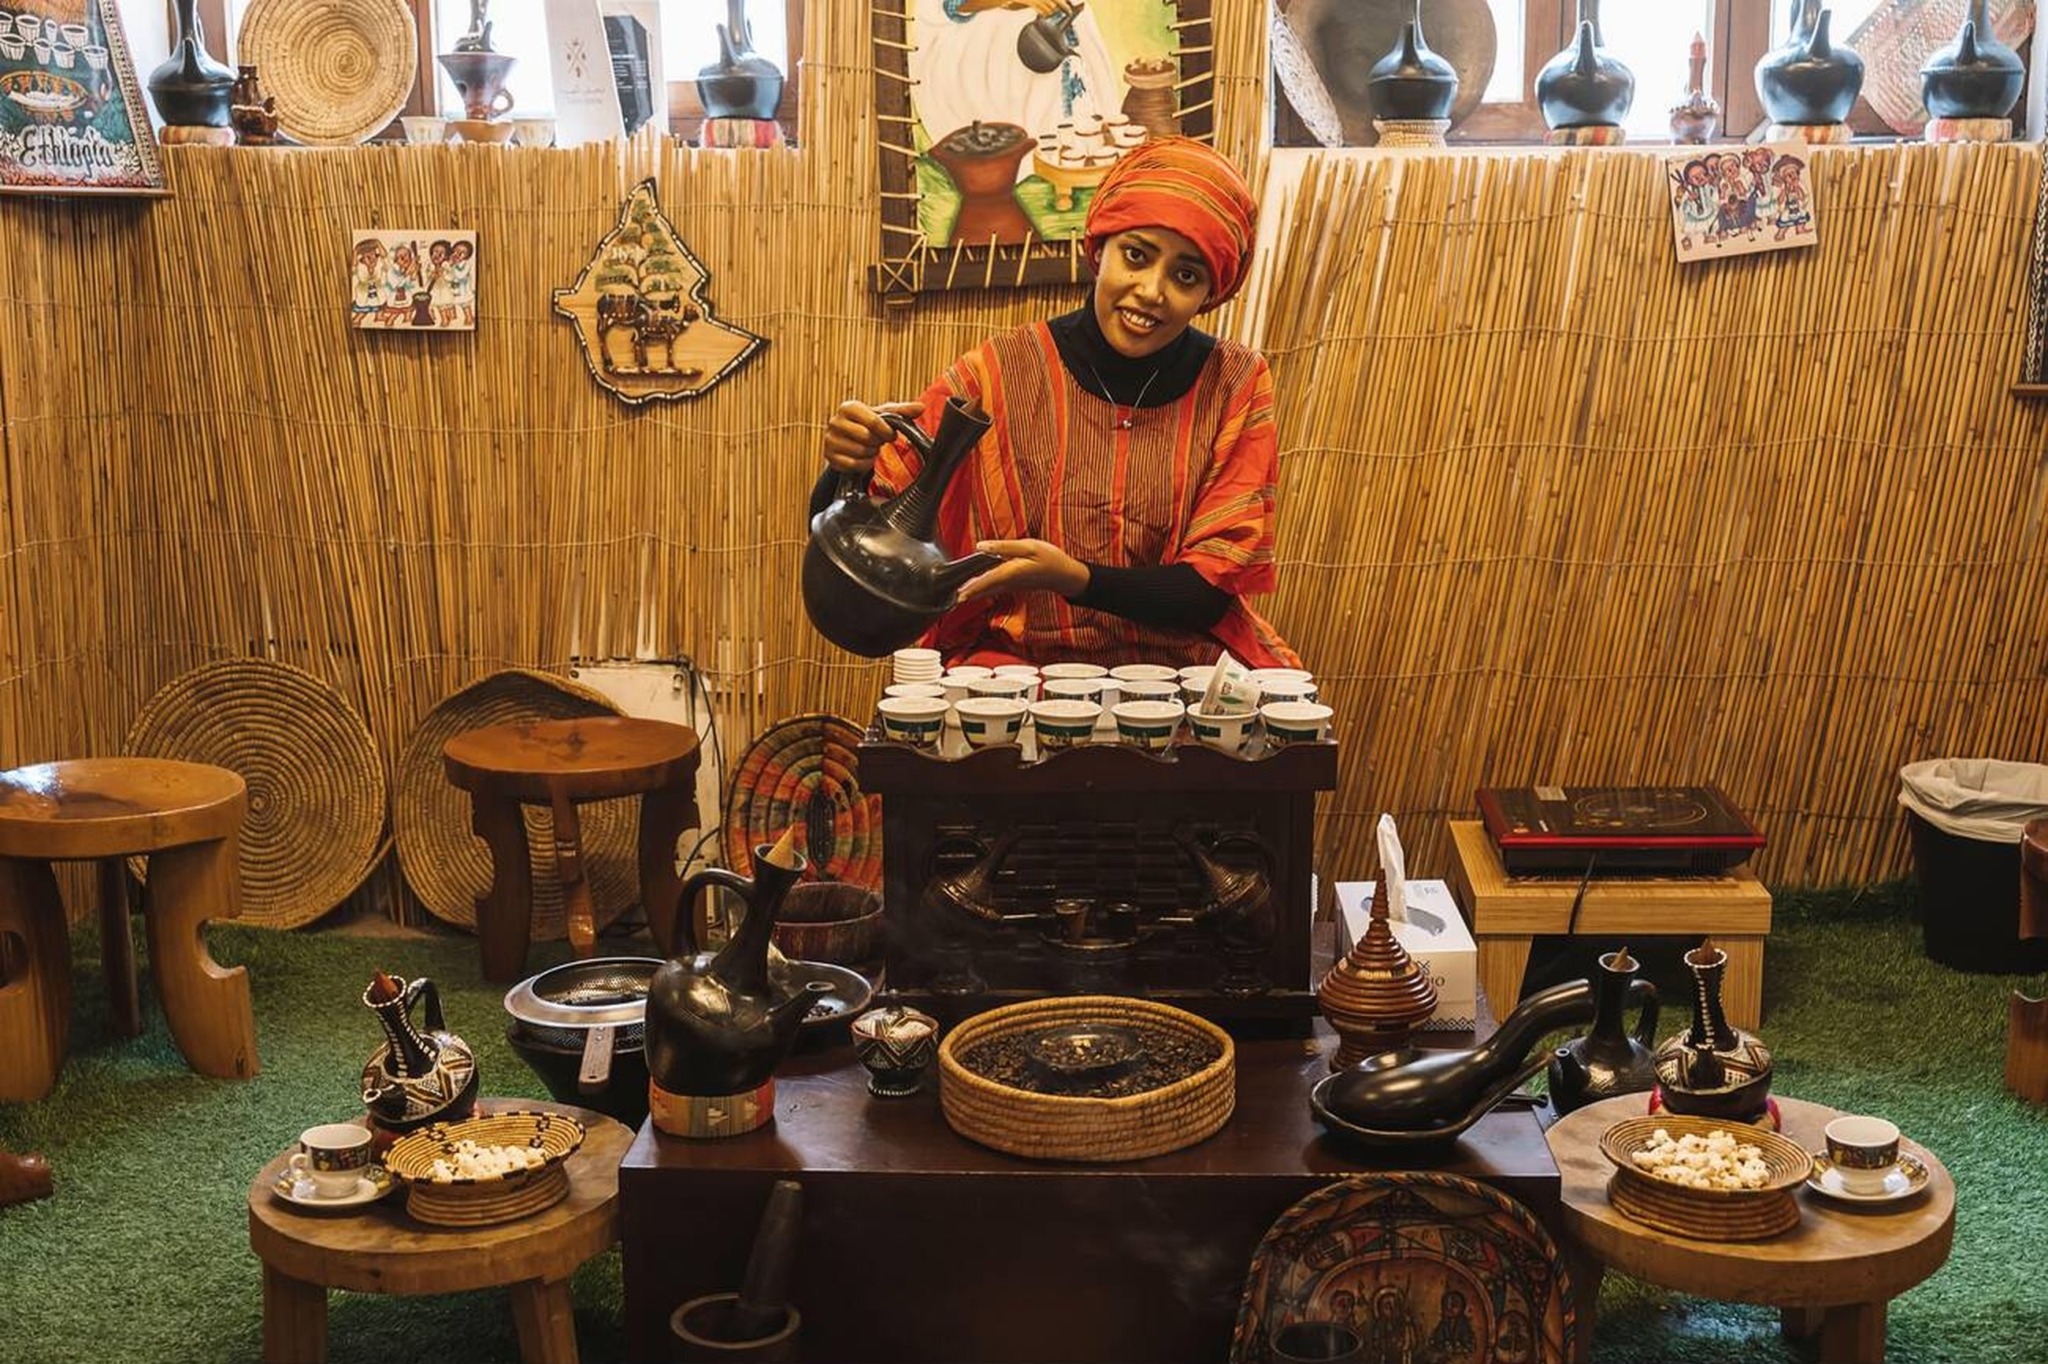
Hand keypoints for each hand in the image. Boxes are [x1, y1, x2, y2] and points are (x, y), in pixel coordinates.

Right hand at [822, 399, 922, 475]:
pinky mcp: (829, 456)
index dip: (886, 432)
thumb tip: (921, 407)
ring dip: (870, 453)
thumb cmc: (868, 425)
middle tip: (877, 442)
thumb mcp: (884, 416)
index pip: (873, 421)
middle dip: (877, 443)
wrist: (848, 440)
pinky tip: (863, 458)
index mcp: (849, 407)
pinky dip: (863, 464)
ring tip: (869, 448)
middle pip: (867, 438)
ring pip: (860, 452)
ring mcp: (830, 439)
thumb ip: (902, 411)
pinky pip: (853, 465)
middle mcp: (835, 421)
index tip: (890, 435)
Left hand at [955, 539, 1089, 602]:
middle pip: (983, 589)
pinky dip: (982, 590)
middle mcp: (1008, 582)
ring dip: (972, 593)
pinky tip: (973, 589)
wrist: (1064, 575)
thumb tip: (981, 547)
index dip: (971, 587)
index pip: (986, 580)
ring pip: (987, 591)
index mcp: (1011, 572)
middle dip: (967, 594)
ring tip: (957, 596)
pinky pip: (993, 589)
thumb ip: (1004, 547)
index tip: (957, 595)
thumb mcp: (1029, 546)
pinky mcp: (1013, 585)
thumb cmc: (1050, 558)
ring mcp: (1010, 586)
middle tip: (949, 600)